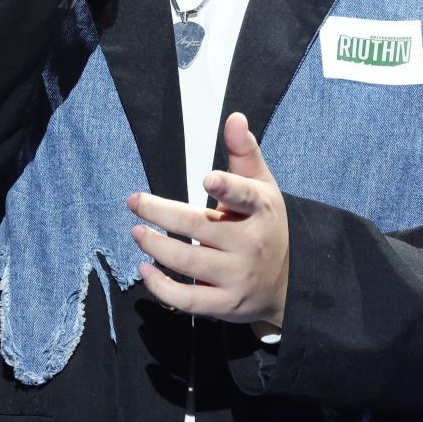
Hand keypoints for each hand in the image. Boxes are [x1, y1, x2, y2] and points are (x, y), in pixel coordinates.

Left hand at [129, 112, 290, 329]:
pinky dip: (161, 287)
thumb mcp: (263, 187)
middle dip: (161, 214)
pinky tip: (144, 270)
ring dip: (156, 247)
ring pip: (188, 263)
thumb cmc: (265, 225)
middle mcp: (250, 244)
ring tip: (137, 233)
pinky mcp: (225, 304)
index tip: (207, 178)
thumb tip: (234, 117)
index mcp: (261, 210)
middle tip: (135, 202)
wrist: (287, 283)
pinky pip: (187, 300)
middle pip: (200, 228)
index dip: (227, 187)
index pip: (245, 196)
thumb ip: (244, 152)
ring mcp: (238, 277)